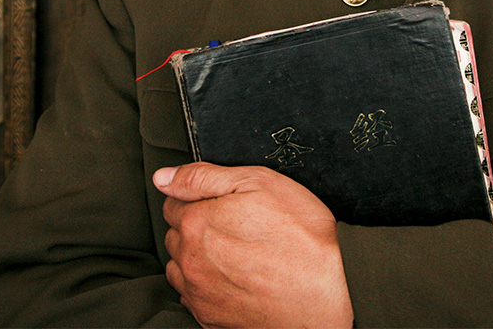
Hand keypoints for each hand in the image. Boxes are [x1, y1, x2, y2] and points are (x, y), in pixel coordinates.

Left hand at [154, 162, 354, 328]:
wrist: (329, 296)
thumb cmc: (302, 237)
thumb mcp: (259, 183)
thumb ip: (203, 177)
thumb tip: (163, 177)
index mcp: (196, 223)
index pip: (173, 202)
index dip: (198, 197)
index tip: (222, 202)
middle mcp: (190, 262)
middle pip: (175, 235)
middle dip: (195, 226)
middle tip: (233, 225)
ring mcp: (199, 294)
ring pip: (180, 268)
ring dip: (196, 257)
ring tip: (234, 252)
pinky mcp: (211, 319)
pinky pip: (193, 297)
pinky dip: (206, 285)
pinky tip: (234, 278)